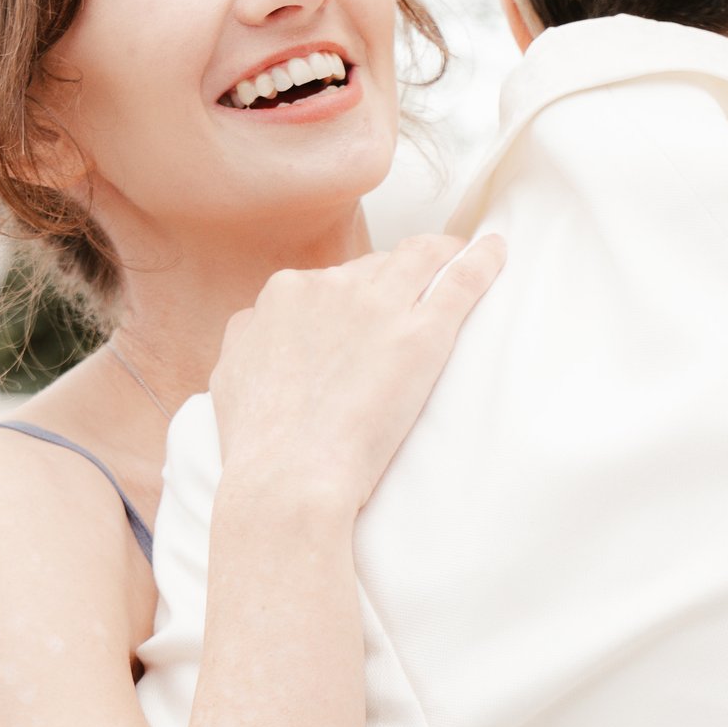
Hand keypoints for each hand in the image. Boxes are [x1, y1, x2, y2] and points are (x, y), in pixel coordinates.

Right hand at [211, 230, 506, 516]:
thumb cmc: (257, 441)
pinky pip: (462, 280)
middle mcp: (332, 287)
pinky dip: (483, 261)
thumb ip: (248, 337)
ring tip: (463, 256)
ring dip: (443, 253)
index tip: (372, 306)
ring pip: (422, 258)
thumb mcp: (230, 374)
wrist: (286, 475)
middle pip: (377, 266)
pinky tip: (498, 251)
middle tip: (418, 293)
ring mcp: (380, 307)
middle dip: (397, 276)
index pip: (333, 278)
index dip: (357, 292)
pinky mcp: (423, 334)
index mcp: (285, 294)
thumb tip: (258, 325)